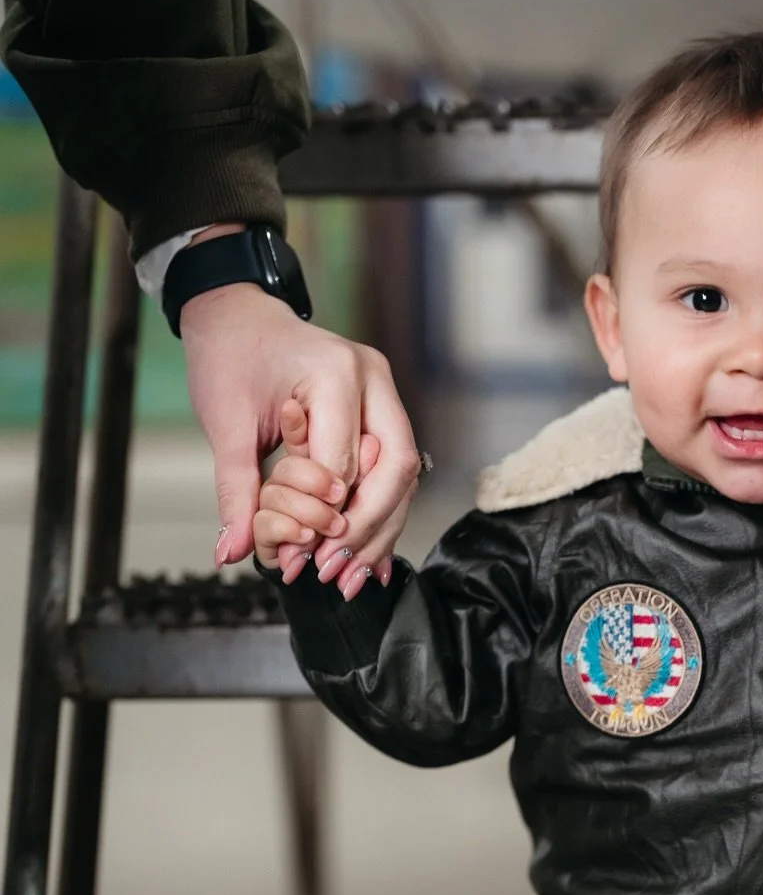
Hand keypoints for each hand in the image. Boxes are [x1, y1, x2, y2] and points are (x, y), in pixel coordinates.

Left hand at [180, 279, 420, 571]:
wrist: (238, 318)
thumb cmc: (231, 357)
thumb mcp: (226, 425)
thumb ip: (237, 491)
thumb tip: (233, 551)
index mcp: (335, 372)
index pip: (345, 461)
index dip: (328, 514)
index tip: (304, 555)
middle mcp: (373, 379)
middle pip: (396, 468)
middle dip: (368, 527)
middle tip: (334, 570)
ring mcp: (384, 393)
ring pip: (404, 474)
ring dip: (380, 529)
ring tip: (350, 576)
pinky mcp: (383, 410)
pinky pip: (393, 469)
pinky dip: (380, 513)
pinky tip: (367, 556)